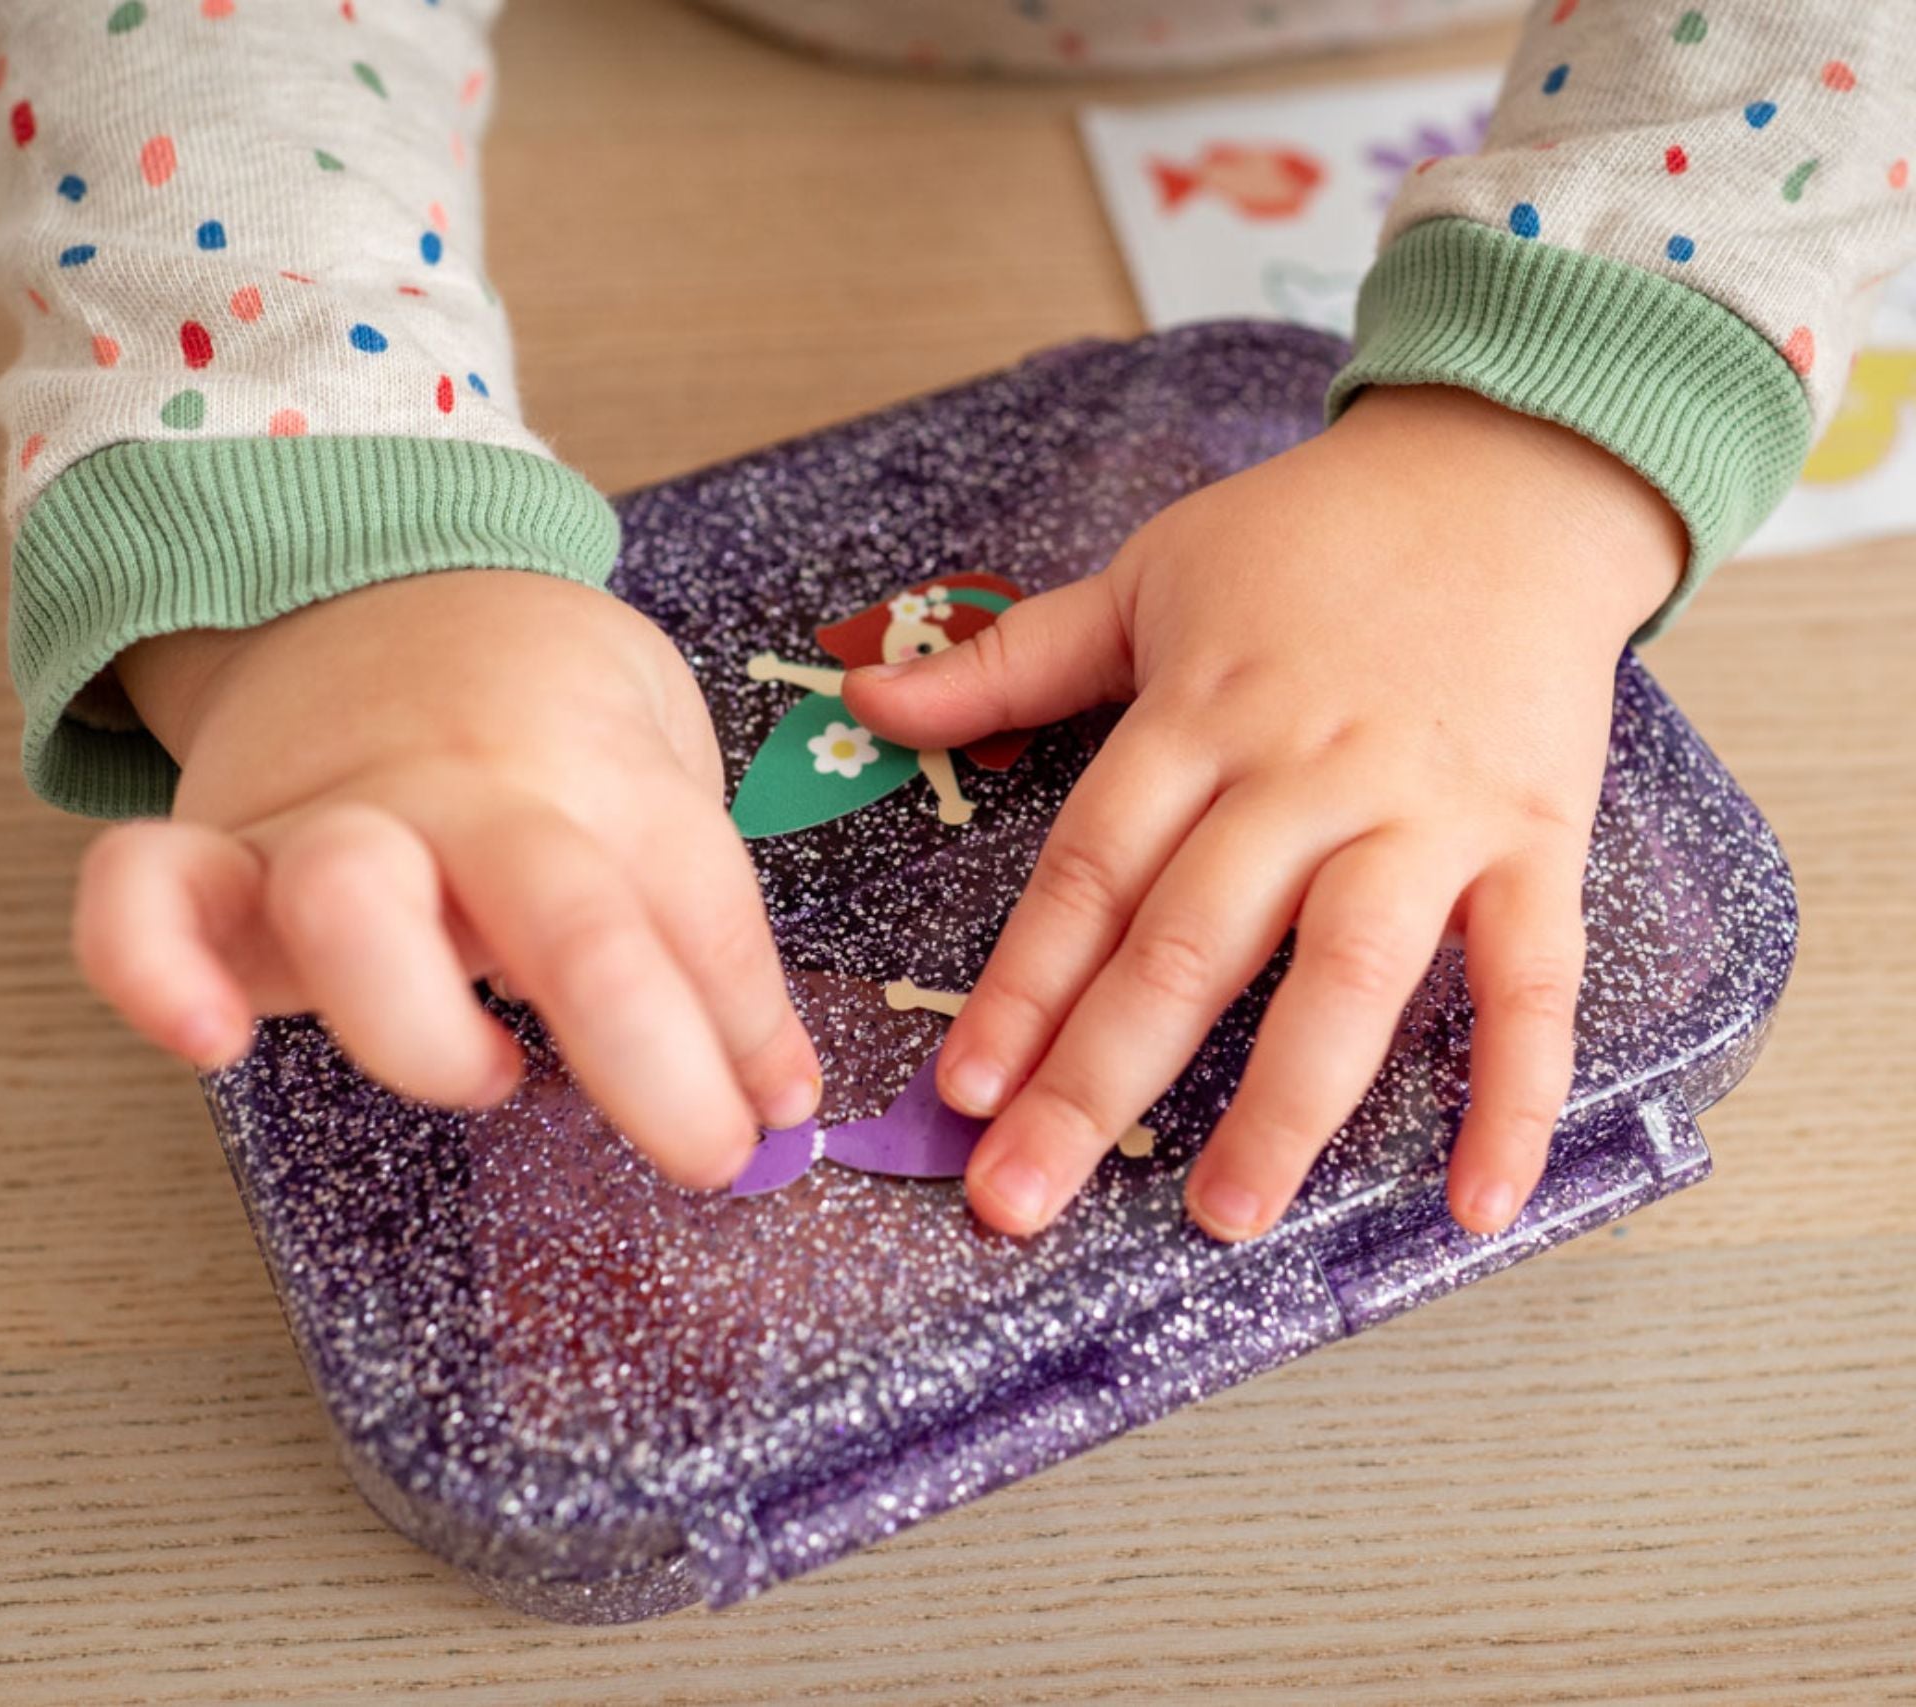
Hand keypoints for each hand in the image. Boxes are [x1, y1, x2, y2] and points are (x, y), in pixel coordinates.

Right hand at [72, 570, 820, 1189]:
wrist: (386, 580)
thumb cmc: (545, 706)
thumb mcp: (656, 771)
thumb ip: (702, 923)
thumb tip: (771, 1089)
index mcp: (600, 770)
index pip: (697, 904)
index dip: (747, 1021)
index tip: (775, 1105)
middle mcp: (472, 795)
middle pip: (569, 921)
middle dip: (652, 1057)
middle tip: (710, 1154)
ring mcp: (335, 819)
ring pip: (358, 903)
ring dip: (431, 1029)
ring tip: (494, 1074)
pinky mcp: (216, 849)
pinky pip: (143, 896)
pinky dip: (153, 969)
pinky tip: (211, 1044)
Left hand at [845, 386, 1683, 1240]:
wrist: (1509, 477)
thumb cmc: (1314, 536)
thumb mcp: (1148, 575)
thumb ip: (1011, 660)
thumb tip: (867, 706)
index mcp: (1196, 715)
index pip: (1090, 873)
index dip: (1022, 986)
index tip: (965, 1093)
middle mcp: (1302, 775)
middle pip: (1187, 944)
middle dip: (1099, 1081)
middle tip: (1024, 1201)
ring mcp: (1425, 813)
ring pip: (1345, 972)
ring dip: (1283, 1105)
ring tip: (1222, 1217)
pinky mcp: (1536, 838)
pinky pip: (1532, 977)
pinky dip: (1515, 1089)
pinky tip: (1477, 1200)